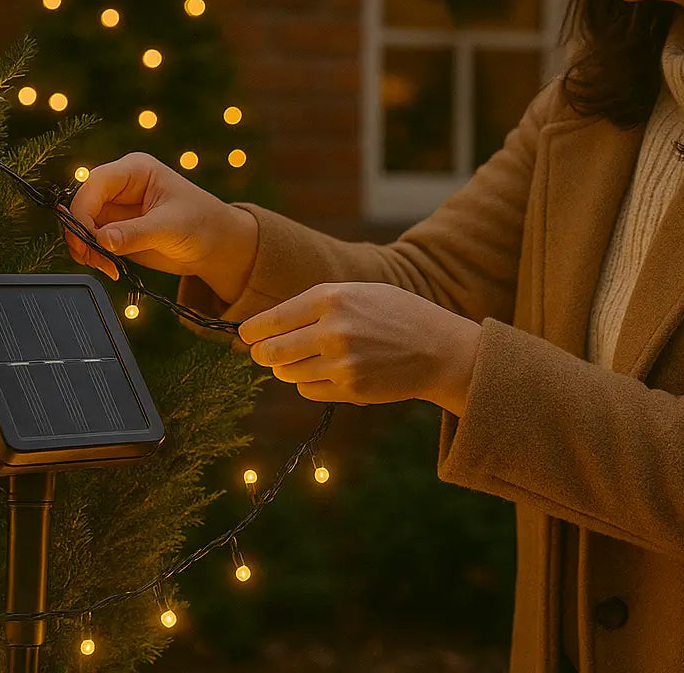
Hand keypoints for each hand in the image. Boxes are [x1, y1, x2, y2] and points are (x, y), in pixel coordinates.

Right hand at [61, 152, 250, 288]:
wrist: (216, 246)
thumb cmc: (202, 224)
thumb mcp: (171, 227)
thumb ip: (135, 233)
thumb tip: (101, 239)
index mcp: (135, 170)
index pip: (95, 184)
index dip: (83, 211)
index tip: (88, 241)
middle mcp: (121, 186)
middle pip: (83, 205)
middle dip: (82, 234)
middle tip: (95, 260)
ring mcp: (117, 208)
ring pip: (82, 225)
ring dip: (86, 249)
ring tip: (108, 267)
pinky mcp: (116, 230)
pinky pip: (92, 241)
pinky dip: (94, 256)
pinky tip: (111, 267)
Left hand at [237, 282, 482, 413]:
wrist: (439, 349)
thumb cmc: (397, 313)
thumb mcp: (360, 292)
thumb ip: (317, 304)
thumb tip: (273, 324)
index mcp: (333, 298)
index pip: (273, 319)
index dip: (253, 329)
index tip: (244, 333)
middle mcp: (333, 331)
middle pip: (273, 351)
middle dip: (263, 353)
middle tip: (263, 352)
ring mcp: (340, 364)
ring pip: (287, 373)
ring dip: (288, 368)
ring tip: (305, 359)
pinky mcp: (349, 391)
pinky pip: (308, 390)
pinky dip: (310, 383)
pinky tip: (328, 371)